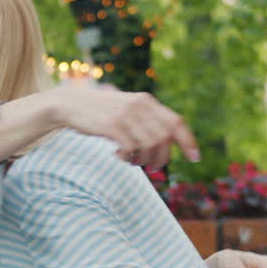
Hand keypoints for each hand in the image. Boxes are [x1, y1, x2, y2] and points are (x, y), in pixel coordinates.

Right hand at [49, 88, 198, 168]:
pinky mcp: (112, 125)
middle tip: (151, 166)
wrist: (71, 103)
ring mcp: (126, 115)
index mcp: (146, 101)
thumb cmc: (101, 112)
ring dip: (143, 160)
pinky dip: (127, 158)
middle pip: (164, 139)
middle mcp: (139, 106)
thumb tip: (164, 144)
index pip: (176, 122)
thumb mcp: (126, 109)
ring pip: (149, 146)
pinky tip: (117, 155)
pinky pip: (130, 149)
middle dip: (161, 158)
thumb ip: (145, 120)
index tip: (195, 158)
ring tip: (131, 160)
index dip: (188, 141)